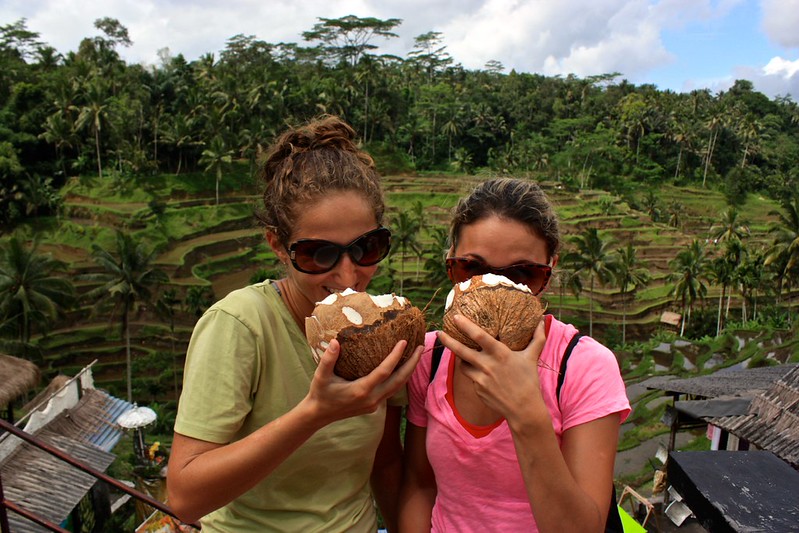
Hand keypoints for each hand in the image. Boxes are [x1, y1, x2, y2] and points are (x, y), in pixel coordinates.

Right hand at [304, 338, 421, 425]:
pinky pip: (392, 390)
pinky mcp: (374, 406)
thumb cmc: (320, 393)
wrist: (319, 415)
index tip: (404, 341)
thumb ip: (328, 359)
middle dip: (412, 364)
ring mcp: (375, 404)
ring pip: (398, 387)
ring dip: (409, 371)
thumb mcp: (320, 376)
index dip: (396, 356)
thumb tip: (336, 342)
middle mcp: (372, 399)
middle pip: (399, 380)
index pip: (385, 371)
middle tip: (421, 346)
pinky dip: (400, 378)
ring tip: (417, 355)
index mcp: (361, 390)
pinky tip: (402, 367)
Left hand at [438, 315, 548, 425]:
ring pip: (463, 365)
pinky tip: (481, 374)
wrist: (524, 410)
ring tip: (459, 351)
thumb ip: (537, 338)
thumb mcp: (532, 358)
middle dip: (448, 341)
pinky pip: (471, 378)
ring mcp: (480, 379)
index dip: (466, 326)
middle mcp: (487, 365)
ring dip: (461, 359)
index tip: (455, 317)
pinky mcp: (477, 390)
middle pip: (461, 351)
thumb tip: (542, 321)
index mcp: (500, 354)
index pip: (479, 336)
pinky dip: (474, 373)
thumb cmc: (529, 381)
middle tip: (439, 332)